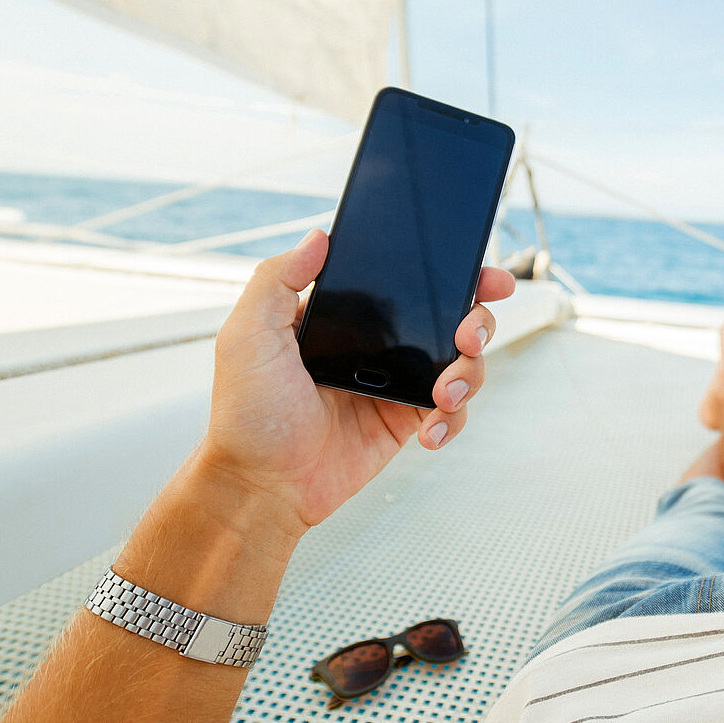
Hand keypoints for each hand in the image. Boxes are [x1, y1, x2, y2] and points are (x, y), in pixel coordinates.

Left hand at [200, 229, 515, 533]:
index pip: (403, 280)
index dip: (446, 272)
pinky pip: (450, 412)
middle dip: (476, 319)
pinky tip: (429, 429)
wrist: (262, 485)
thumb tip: (317, 237)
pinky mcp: (404, 422)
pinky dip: (452, 419)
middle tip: (469, 332)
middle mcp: (375, 344)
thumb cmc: (246, 414)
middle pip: (447, 316)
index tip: (477, 270)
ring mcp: (394, 383)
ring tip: (446, 390)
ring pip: (460, 363)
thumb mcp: (248, 334)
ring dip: (470, 371)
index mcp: (344, 315)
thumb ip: (277, 279)